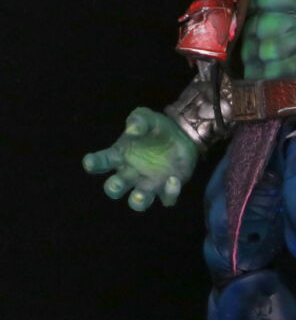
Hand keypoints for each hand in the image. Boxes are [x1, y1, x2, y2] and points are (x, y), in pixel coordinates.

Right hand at [82, 107, 198, 210]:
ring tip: (138, 195)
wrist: (182, 135)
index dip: (94, 163)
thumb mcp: (147, 117)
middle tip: (117, 184)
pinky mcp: (168, 189)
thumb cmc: (157, 127)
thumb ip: (139, 120)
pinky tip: (173, 179)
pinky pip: (167, 198)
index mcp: (120, 156)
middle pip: (115, 188)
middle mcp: (131, 174)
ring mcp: (149, 184)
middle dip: (114, 188)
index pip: (102, 162)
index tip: (89, 162)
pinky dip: (170, 192)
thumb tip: (132, 129)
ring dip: (137, 201)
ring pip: (138, 202)